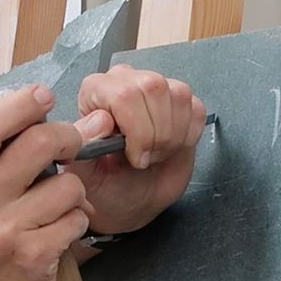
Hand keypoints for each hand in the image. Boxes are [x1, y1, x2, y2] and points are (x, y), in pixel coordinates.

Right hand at [0, 81, 90, 280]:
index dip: (21, 104)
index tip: (44, 96)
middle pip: (38, 143)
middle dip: (68, 136)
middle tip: (72, 143)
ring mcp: (1, 231)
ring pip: (67, 183)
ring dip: (74, 190)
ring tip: (58, 203)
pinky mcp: (31, 256)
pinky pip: (77, 218)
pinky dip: (78, 219)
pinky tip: (60, 229)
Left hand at [65, 64, 205, 234]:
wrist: (127, 198)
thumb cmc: (103, 184)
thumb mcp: (84, 172)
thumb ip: (83, 143)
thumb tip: (102, 119)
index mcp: (94, 91)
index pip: (123, 94)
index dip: (136, 129)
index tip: (134, 156)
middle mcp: (122, 82)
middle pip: (154, 88)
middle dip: (156, 133)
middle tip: (144, 158)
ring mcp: (153, 88)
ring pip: (179, 95)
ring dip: (172, 135)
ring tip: (154, 153)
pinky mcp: (180, 102)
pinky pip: (196, 109)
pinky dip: (188, 136)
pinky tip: (170, 148)